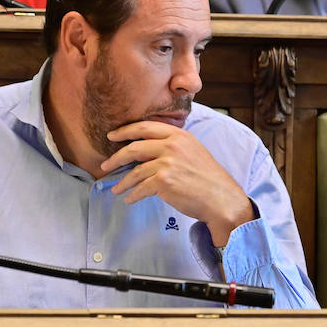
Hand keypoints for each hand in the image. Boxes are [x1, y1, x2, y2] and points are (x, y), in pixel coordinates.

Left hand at [102, 120, 254, 246]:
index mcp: (180, 135)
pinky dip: (133, 195)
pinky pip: (141, 187)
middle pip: (135, 147)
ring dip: (122, 182)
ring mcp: (168, 163)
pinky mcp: (164, 181)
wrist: (221, 198)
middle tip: (106, 166)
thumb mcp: (193, 151)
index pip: (145, 127)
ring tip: (116, 189)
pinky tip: (130, 199)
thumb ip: (174, 146)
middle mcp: (173, 145)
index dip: (125, 131)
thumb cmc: (208, 178)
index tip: (112, 136)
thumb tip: (148, 150)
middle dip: (116, 158)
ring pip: (135, 171)